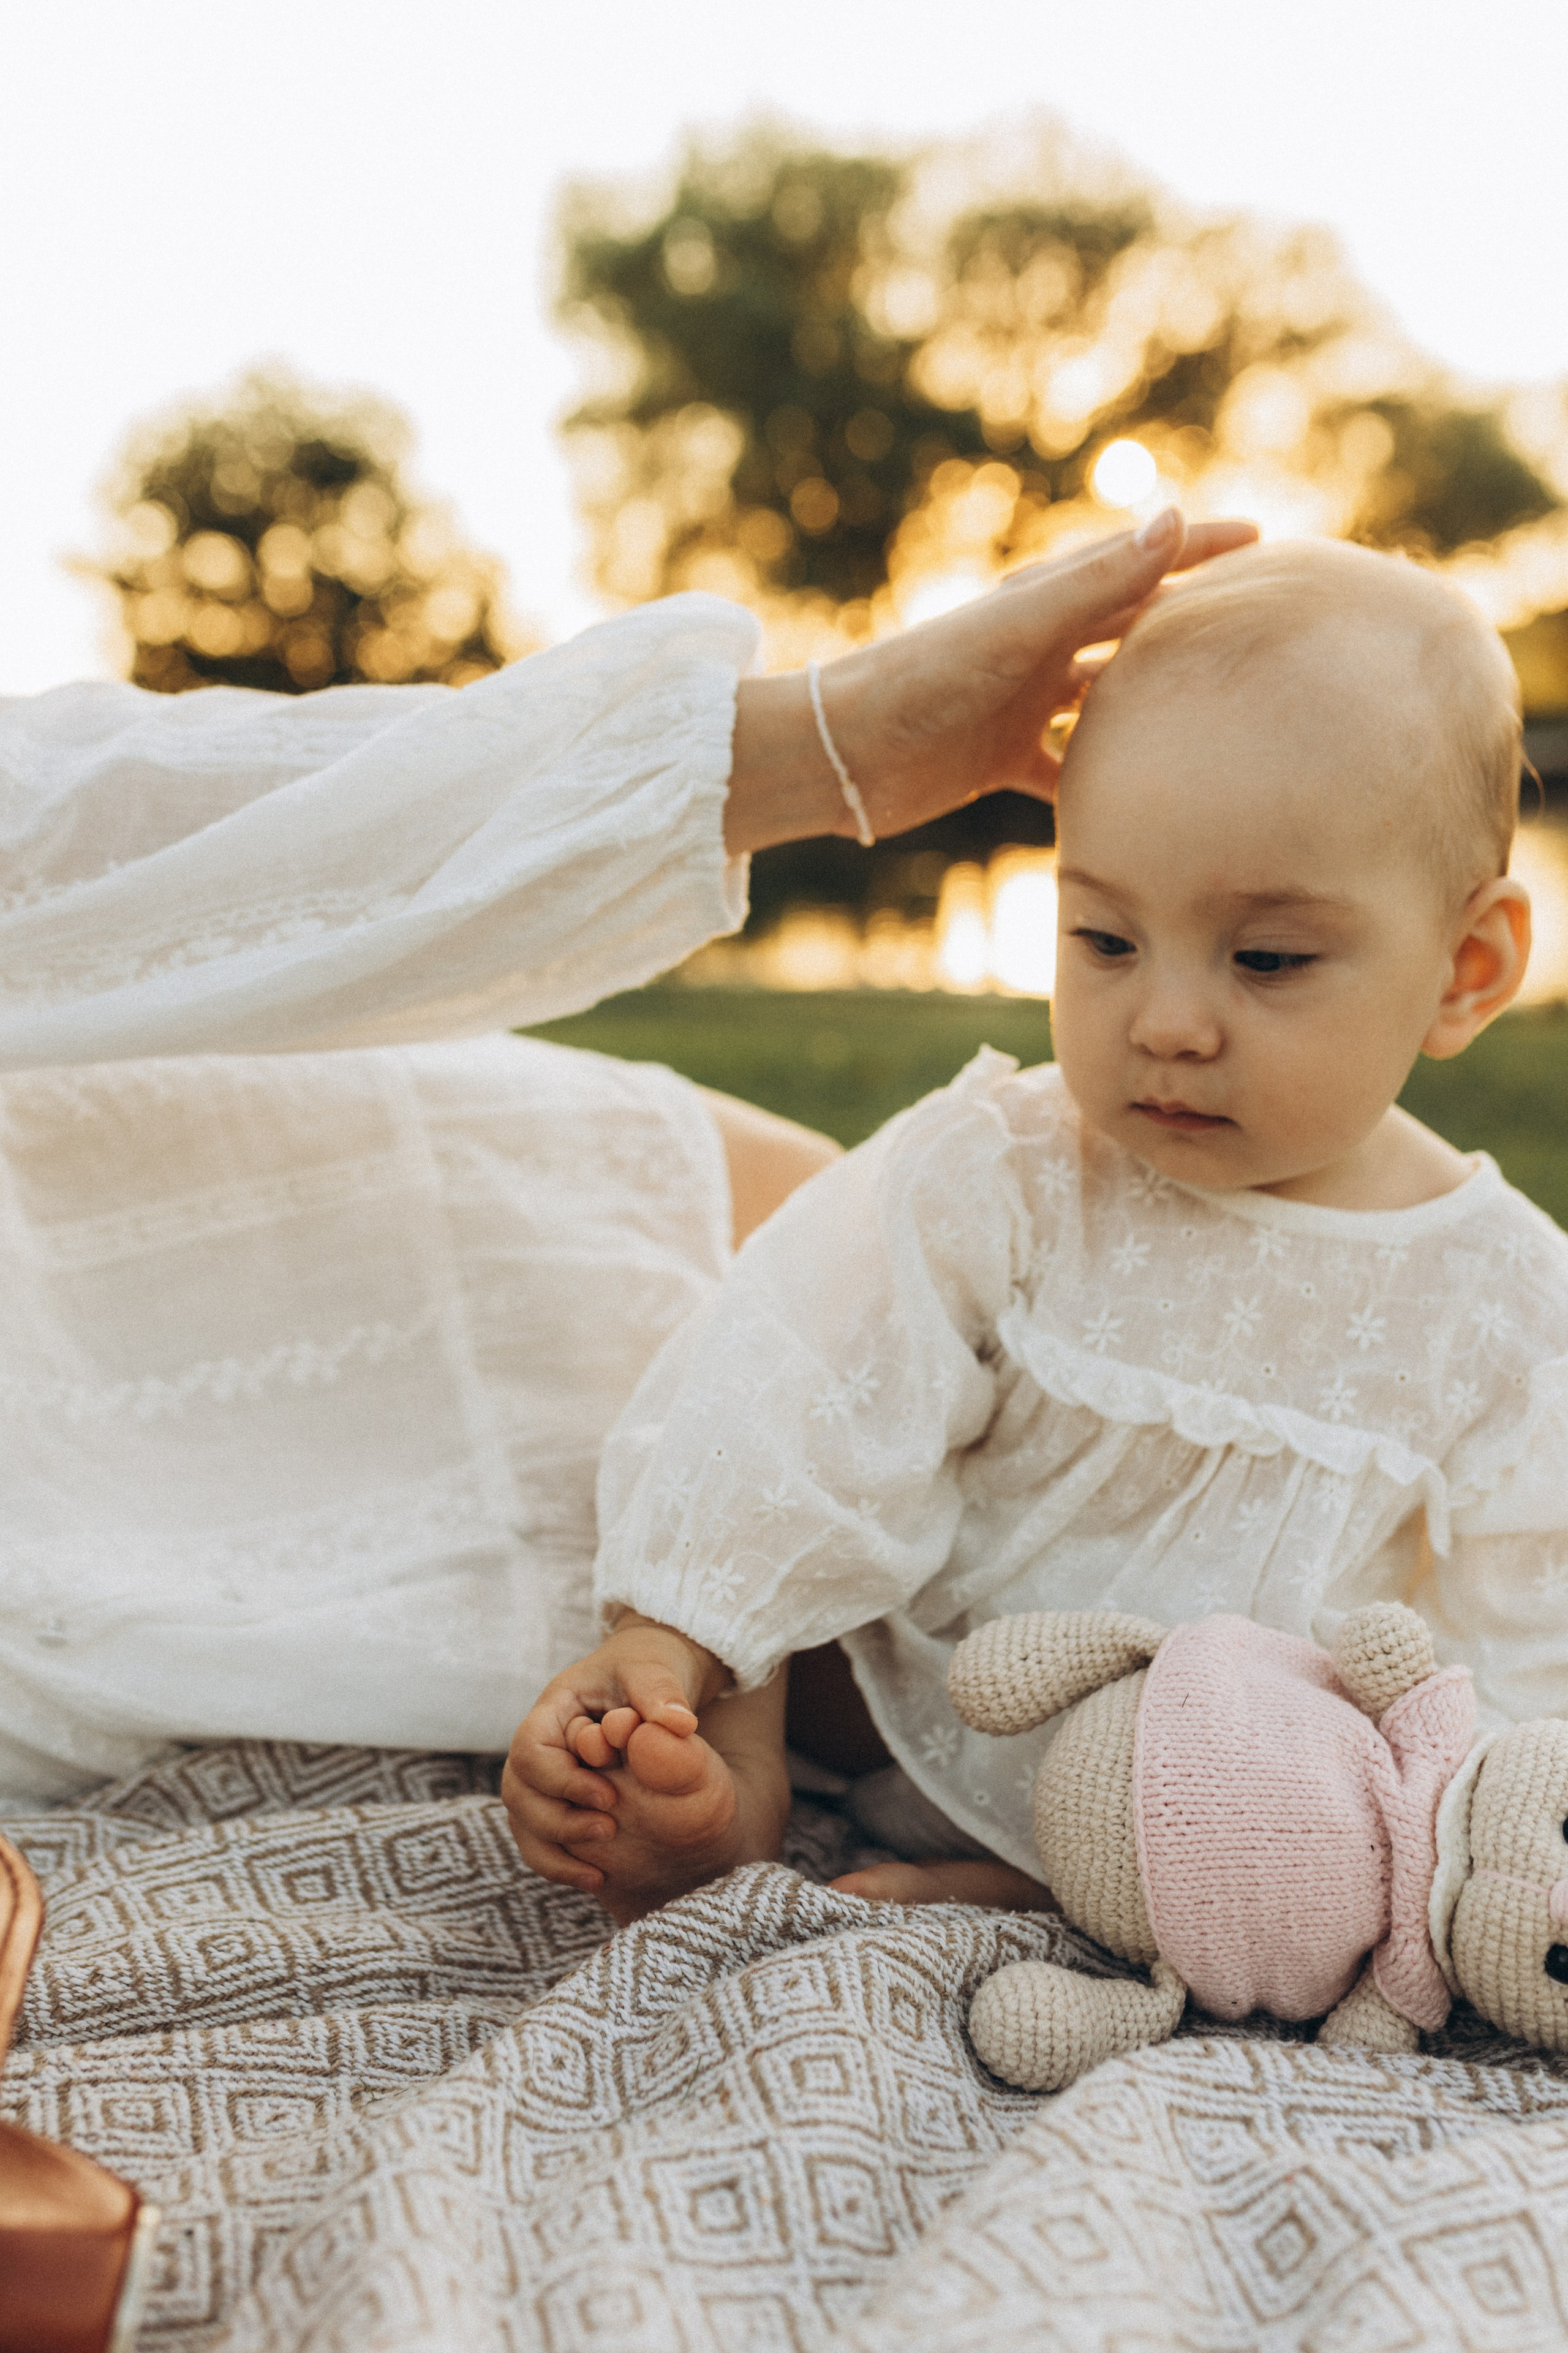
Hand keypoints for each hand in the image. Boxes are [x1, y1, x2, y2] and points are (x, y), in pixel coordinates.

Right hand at [501, 1615, 725, 1891]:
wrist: (650, 1679)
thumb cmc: (647, 1669)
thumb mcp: (654, 1671)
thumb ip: (660, 1692)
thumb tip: (678, 1724)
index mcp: (554, 1709)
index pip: (531, 1750)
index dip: (562, 1779)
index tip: (609, 1796)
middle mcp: (541, 1744)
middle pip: (518, 1790)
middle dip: (558, 1818)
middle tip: (608, 1828)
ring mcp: (544, 1775)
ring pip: (522, 1820)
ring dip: (554, 1847)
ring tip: (598, 1868)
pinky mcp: (558, 1801)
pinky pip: (539, 1839)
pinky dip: (559, 1863)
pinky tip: (596, 1878)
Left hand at [724, 509, 1257, 852]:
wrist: (840, 753)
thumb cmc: (921, 681)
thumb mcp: (1018, 630)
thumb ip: (1095, 583)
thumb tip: (1173, 518)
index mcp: (1044, 603)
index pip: (1138, 563)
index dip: (1196, 549)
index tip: (1262, 538)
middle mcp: (1038, 648)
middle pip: (1129, 627)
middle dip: (1187, 621)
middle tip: (1254, 625)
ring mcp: (1021, 704)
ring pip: (1105, 698)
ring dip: (1153, 702)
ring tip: (1216, 712)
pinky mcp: (1000, 760)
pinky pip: (1067, 770)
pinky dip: (1102, 780)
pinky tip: (1145, 803)